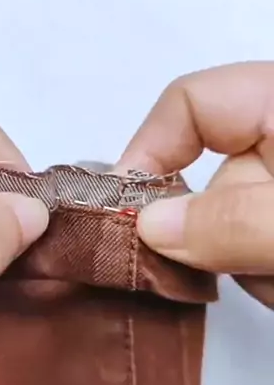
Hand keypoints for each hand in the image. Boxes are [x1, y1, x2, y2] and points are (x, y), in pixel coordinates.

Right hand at [118, 61, 273, 307]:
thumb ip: (233, 221)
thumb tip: (148, 228)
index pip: (188, 105)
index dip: (148, 153)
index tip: (124, 219)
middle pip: (204, 183)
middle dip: (212, 239)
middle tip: (232, 274)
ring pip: (229, 232)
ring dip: (250, 270)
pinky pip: (255, 257)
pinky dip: (268, 280)